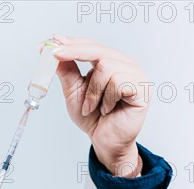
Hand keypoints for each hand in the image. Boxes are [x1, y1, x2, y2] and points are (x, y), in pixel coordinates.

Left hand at [52, 35, 149, 175]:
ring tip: (91, 107)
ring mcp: (136, 75)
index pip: (90, 45)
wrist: (105, 141)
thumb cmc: (92, 117)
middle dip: (74, 52)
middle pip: (98, 49)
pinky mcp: (142, 89)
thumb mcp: (73, 91)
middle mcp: (124, 64)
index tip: (51, 43)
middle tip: (55, 56)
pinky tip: (107, 109)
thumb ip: (67, 71)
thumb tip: (53, 51)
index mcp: (109, 61)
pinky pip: (118, 82)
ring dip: (93, 91)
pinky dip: (106, 99)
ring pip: (106, 66)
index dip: (70, 43)